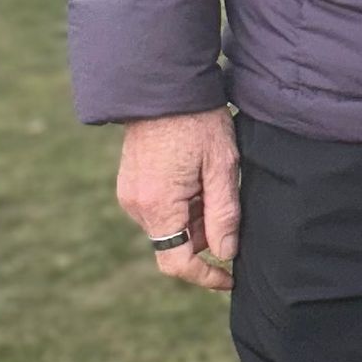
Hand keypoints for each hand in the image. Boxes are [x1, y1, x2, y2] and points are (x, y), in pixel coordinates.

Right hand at [117, 109, 239, 289]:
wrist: (162, 85)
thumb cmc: (197, 122)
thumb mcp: (222, 167)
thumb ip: (224, 215)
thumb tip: (226, 254)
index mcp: (158, 206)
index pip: (178, 264)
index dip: (207, 276)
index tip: (231, 276)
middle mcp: (136, 206)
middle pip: (175, 244)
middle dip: (205, 233)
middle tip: (225, 196)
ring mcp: (129, 194)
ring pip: (169, 226)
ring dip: (194, 216)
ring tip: (211, 177)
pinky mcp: (130, 183)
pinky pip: (159, 208)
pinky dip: (181, 203)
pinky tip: (195, 173)